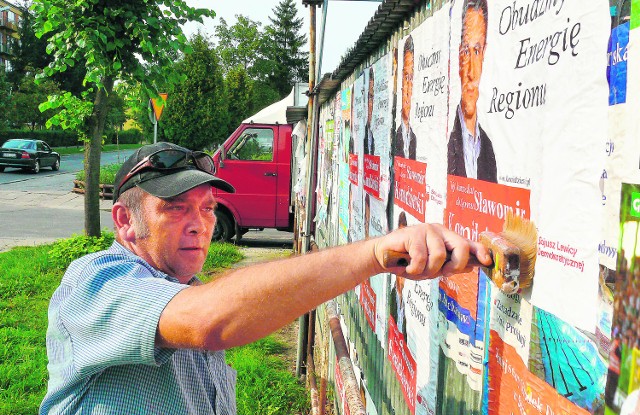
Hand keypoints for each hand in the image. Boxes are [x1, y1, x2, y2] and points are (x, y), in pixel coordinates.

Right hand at [372, 223, 491, 278]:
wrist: (382, 256)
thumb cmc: (408, 260)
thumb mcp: (431, 266)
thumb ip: (449, 265)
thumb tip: (471, 267)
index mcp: (447, 238)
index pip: (469, 243)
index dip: (480, 252)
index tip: (487, 262)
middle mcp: (440, 231)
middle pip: (460, 247)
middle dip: (454, 266)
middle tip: (442, 273)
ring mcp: (427, 230)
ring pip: (439, 256)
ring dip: (427, 270)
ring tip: (417, 270)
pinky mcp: (413, 233)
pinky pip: (421, 257)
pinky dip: (414, 268)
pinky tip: (408, 267)